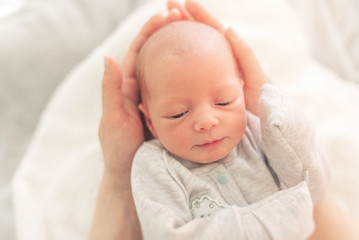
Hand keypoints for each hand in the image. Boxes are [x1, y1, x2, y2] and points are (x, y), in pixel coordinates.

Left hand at [98, 10, 181, 188]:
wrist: (131, 174)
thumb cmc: (119, 149)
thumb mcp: (113, 119)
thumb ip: (111, 90)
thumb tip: (109, 57)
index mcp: (126, 87)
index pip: (138, 52)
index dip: (149, 33)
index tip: (163, 16)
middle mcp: (142, 89)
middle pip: (155, 56)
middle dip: (167, 36)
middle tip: (182, 18)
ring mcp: (158, 100)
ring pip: (170, 71)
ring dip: (180, 53)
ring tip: (194, 35)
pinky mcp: (170, 112)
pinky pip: (181, 90)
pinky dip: (189, 77)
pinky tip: (202, 68)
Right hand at [168, 0, 270, 114]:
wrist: (263, 123)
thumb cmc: (261, 102)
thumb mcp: (255, 78)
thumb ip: (245, 56)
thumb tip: (228, 29)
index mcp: (232, 55)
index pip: (214, 30)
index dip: (200, 15)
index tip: (185, 3)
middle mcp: (220, 61)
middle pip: (200, 35)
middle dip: (185, 19)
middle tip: (169, 7)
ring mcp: (211, 74)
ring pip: (193, 50)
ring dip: (179, 36)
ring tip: (162, 25)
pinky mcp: (206, 86)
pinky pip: (190, 69)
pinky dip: (179, 59)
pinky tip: (167, 56)